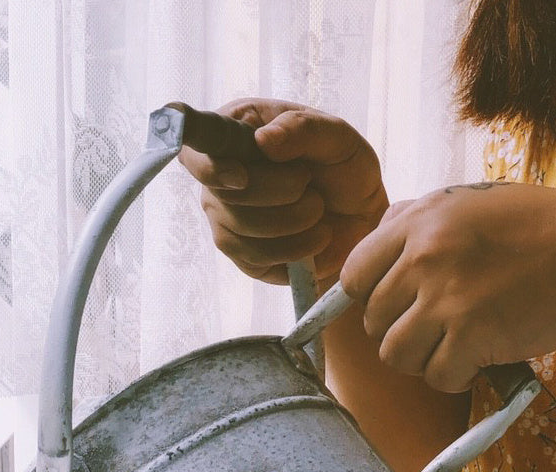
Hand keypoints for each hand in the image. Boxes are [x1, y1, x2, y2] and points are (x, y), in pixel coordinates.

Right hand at [177, 99, 386, 283]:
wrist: (359, 218)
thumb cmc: (343, 169)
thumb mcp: (336, 137)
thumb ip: (303, 130)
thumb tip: (262, 139)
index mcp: (235, 134)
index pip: (195, 150)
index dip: (210, 167)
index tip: (241, 177)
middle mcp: (220, 178)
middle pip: (223, 194)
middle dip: (276, 192)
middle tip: (310, 186)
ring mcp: (226, 220)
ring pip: (239, 228)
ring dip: (290, 221)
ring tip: (318, 210)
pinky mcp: (241, 256)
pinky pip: (254, 257)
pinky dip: (292, 249)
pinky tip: (315, 237)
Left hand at [340, 182, 555, 391]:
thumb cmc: (538, 226)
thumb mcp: (468, 203)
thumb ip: (414, 222)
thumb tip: (372, 243)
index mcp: (420, 223)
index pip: (353, 275)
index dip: (368, 298)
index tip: (395, 305)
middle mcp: (425, 258)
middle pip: (374, 322)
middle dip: (402, 331)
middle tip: (440, 326)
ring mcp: (446, 298)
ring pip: (395, 356)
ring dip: (423, 359)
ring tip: (456, 344)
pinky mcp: (472, 336)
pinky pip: (436, 377)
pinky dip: (456, 376)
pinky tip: (479, 359)